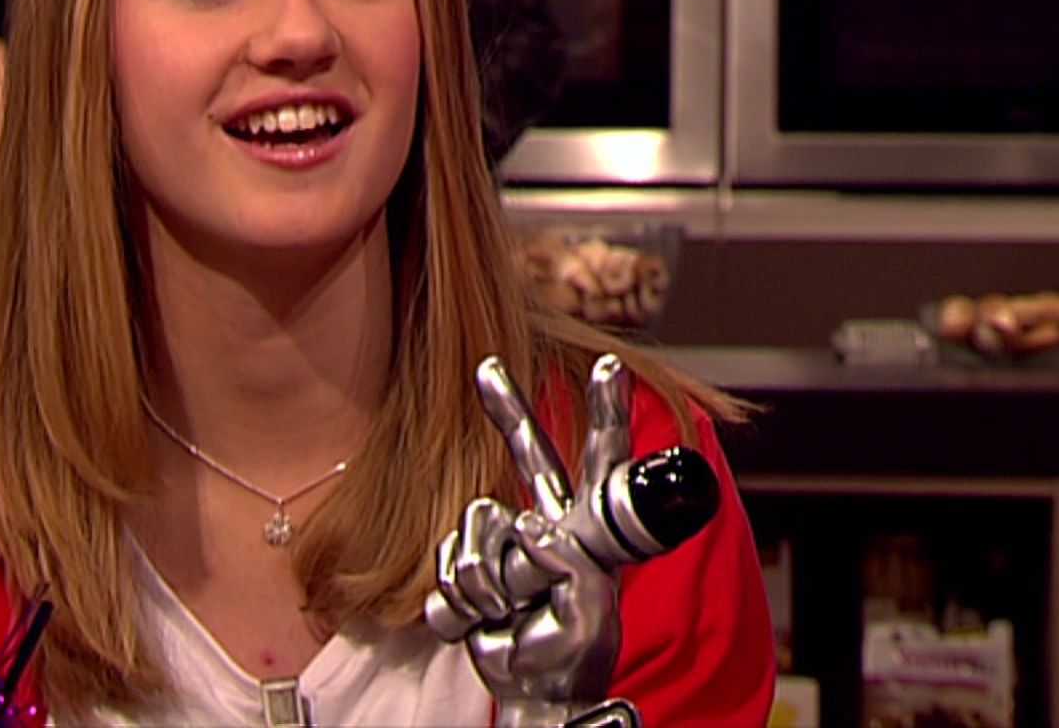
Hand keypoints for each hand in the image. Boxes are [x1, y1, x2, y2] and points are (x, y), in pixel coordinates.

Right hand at [430, 355, 632, 717]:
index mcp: (586, 528)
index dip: (605, 413)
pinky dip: (463, 604)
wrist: (533, 692)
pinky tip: (485, 623)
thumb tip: (530, 525)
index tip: (609, 366)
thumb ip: (569, 568)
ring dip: (486, 581)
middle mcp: (545, 523)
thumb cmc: (573, 657)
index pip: (601, 462)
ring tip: (509, 613)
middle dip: (507, 410)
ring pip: (477, 527)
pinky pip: (448, 566)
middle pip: (527, 456)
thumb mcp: (590, 616)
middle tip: (489, 369)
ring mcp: (503, 544)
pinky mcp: (466, 568)